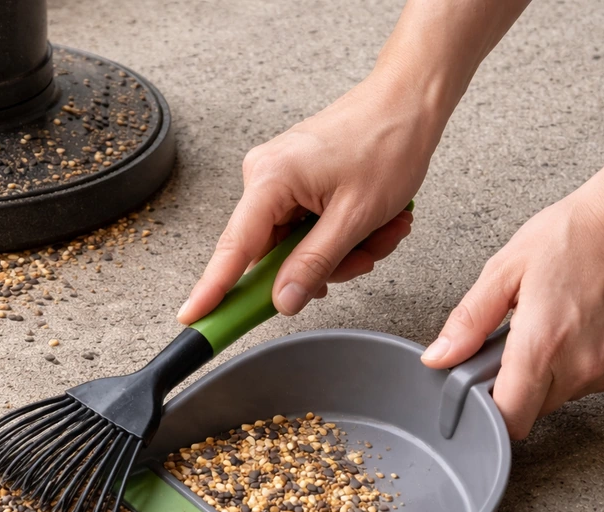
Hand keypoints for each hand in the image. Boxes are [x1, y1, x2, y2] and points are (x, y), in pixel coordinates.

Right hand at [178, 70, 440, 322]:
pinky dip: (340, 234)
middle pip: (273, 254)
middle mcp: (264, 176)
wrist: (409, 100)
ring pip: (296, 246)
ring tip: (379, 230)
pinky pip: (307, 228)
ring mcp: (279, 179)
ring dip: (341, 251)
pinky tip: (370, 222)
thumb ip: (314, 264)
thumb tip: (282, 300)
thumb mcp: (356, 217)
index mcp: (270, 179)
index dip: (213, 289)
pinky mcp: (295, 182)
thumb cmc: (389, 142)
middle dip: (324, 265)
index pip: (234, 248)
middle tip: (366, 255)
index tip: (194, 318)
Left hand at [421, 131, 603, 438]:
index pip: (509, 417)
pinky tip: (578, 328)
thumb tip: (439, 357)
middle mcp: (581, 365)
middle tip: (512, 342)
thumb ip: (468, 322)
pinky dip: (580, 364)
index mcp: (542, 344)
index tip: (479, 391)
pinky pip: (593, 382)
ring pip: (562, 396)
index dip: (488, 410)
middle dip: (515, 385)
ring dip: (548, 374)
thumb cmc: (574, 234)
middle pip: (533, 408)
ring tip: (550, 326)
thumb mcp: (504, 271)